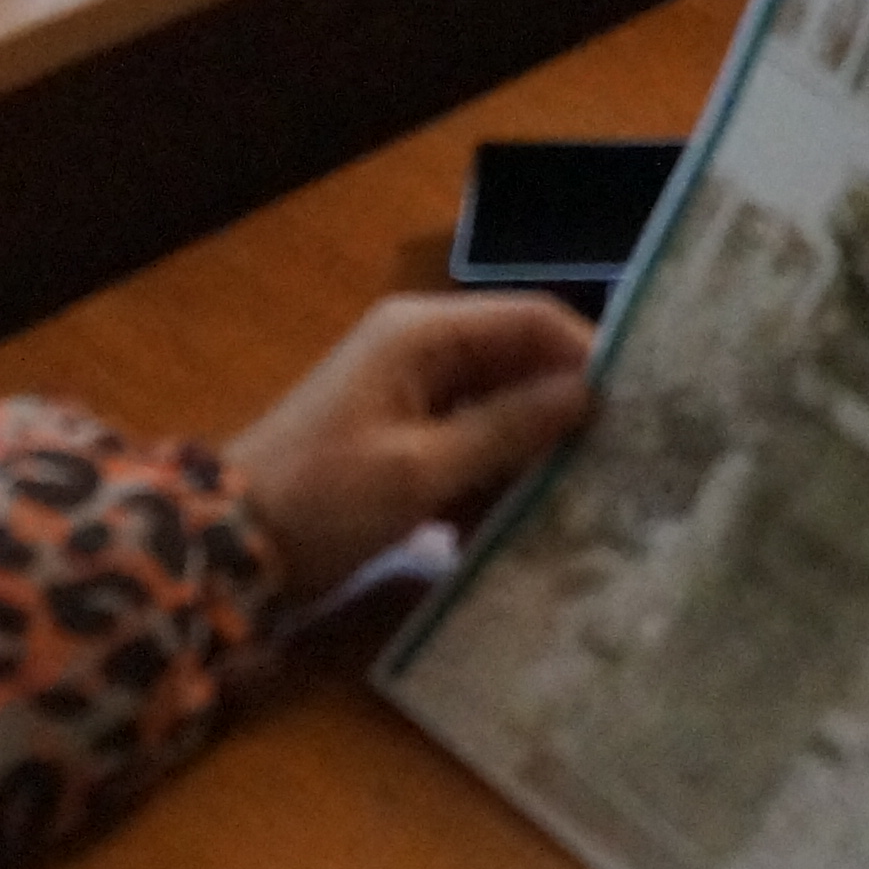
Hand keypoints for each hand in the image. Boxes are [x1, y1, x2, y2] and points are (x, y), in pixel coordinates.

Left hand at [221, 294, 593, 595]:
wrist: (228, 548)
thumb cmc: (325, 499)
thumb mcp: (422, 470)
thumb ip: (508, 429)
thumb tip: (589, 394)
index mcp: (422, 334)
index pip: (531, 320)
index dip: (588, 356)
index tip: (639, 410)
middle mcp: (419, 348)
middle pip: (519, 363)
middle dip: (566, 410)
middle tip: (625, 461)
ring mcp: (406, 394)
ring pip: (498, 409)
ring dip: (533, 452)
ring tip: (588, 498)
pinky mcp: (398, 439)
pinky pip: (467, 444)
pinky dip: (494, 477)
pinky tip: (523, 523)